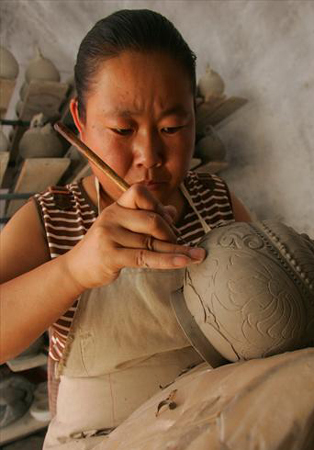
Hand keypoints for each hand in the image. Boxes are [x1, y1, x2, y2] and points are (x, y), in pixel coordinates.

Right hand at [63, 184, 205, 289]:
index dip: (158, 205)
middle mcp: (111, 217)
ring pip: (152, 243)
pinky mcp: (111, 256)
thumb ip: (147, 218)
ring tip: (195, 256)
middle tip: (176, 243)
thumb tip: (172, 211)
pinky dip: (168, 261)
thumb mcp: (123, 227)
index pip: (140, 193)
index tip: (167, 220)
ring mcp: (109, 236)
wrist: (77, 268)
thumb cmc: (105, 246)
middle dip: (170, 233)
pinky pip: (145, 258)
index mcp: (116, 207)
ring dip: (176, 251)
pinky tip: (184, 262)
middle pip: (152, 220)